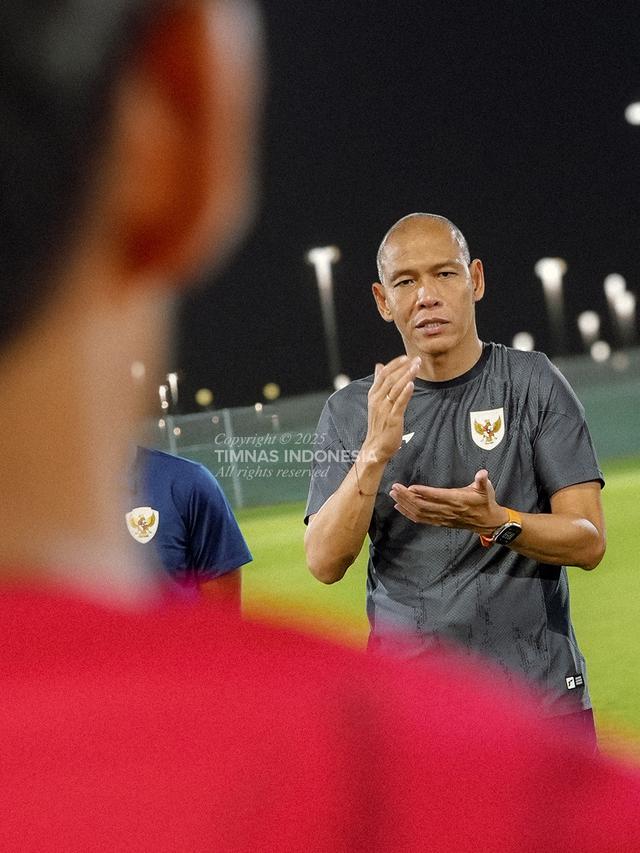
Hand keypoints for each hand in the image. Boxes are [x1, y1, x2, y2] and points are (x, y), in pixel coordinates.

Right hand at [362, 355, 420, 463]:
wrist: (376, 446)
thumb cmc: (379, 424)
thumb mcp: (377, 401)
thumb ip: (379, 383)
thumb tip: (378, 366)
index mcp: (373, 394)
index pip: (383, 374)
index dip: (395, 364)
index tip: (406, 357)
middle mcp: (377, 400)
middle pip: (390, 378)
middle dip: (404, 367)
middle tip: (416, 359)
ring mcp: (384, 409)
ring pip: (395, 388)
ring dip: (407, 376)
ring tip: (416, 367)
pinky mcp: (392, 419)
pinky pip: (399, 403)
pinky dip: (405, 393)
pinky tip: (412, 384)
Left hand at [389, 469, 507, 533]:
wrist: (487, 522)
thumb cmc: (485, 502)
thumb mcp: (486, 489)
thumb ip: (482, 481)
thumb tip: (483, 473)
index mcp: (457, 500)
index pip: (437, 496)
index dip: (423, 492)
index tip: (410, 487)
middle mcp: (447, 510)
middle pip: (423, 505)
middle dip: (407, 497)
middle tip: (395, 488)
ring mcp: (442, 517)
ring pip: (420, 512)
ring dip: (405, 504)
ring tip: (394, 495)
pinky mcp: (439, 522)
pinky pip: (421, 519)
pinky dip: (409, 514)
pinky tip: (399, 507)